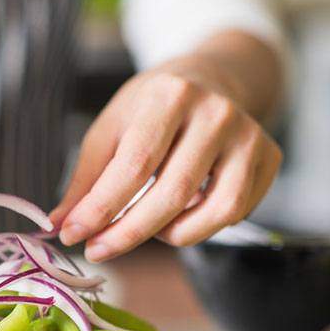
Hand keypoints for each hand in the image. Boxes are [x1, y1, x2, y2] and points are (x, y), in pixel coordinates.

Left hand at [50, 57, 281, 261]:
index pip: (134, 166)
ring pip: (214, 211)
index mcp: (169, 96)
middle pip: (172, 193)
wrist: (206, 80)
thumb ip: (85, 180)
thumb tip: (60, 226)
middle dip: (127, 233)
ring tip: (144, 226)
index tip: (71, 235)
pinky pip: (235, 213)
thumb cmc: (148, 111)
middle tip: (97, 250)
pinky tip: (179, 214)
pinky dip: (201, 226)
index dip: (101, 208)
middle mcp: (216, 113)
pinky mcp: (269, 157)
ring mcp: (249, 135)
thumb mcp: (109, 131)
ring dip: (170, 234)